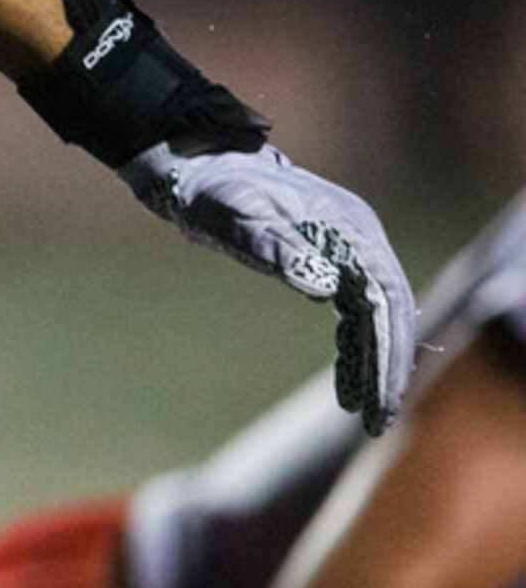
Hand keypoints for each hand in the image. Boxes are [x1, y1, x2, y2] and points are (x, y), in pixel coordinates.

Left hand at [122, 142, 417, 434]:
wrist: (197, 167)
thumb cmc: (214, 188)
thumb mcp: (238, 214)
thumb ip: (278, 247)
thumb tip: (325, 285)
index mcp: (348, 228)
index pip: (384, 298)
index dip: (389, 349)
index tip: (384, 395)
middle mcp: (358, 240)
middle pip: (388, 313)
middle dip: (388, 368)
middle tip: (380, 421)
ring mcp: (345, 252)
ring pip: (373, 319)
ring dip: (373, 366)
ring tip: (367, 416)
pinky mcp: (327, 263)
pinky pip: (352, 315)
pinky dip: (352, 350)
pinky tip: (346, 387)